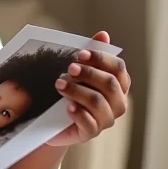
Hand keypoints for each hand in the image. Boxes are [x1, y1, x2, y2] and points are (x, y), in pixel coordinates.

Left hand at [46, 31, 130, 146]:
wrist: (49, 120)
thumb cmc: (68, 90)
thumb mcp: (75, 71)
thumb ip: (90, 54)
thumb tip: (103, 34)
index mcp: (117, 85)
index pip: (118, 69)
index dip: (101, 59)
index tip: (79, 54)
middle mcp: (117, 103)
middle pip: (110, 85)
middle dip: (89, 74)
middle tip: (68, 68)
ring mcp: (105, 120)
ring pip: (99, 103)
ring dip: (78, 91)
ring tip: (59, 85)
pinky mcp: (89, 134)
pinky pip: (90, 125)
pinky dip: (79, 113)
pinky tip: (67, 107)